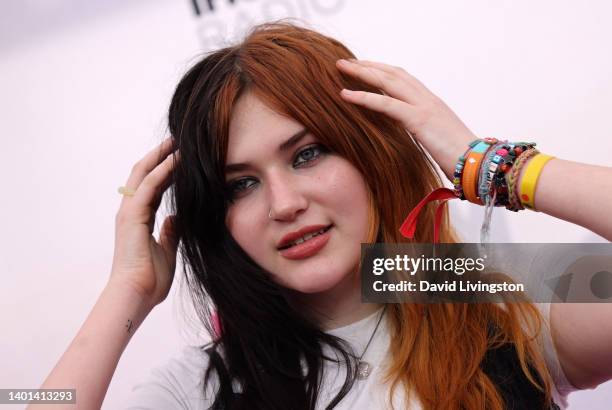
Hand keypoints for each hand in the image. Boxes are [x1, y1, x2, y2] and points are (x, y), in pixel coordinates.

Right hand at [110, 137, 179, 307]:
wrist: (136, 295)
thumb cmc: (149, 279)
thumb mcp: (167, 250)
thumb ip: (170, 232)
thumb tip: (176, 218)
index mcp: (139, 219)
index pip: (153, 187)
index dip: (166, 171)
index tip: (181, 157)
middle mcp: (131, 212)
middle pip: (144, 175)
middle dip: (160, 156)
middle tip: (177, 140)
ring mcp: (129, 213)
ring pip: (143, 175)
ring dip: (161, 157)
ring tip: (176, 142)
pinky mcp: (131, 217)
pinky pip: (147, 187)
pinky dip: (161, 172)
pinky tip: (175, 160)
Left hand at [336, 58, 477, 180]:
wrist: (480, 165)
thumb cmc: (461, 159)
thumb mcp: (437, 140)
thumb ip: (423, 132)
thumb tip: (412, 137)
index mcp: (431, 103)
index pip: (403, 78)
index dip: (381, 71)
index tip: (363, 69)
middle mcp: (427, 99)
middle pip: (393, 73)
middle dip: (368, 66)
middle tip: (345, 63)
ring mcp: (424, 107)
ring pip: (388, 82)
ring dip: (362, 73)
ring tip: (340, 69)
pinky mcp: (420, 120)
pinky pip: (386, 104)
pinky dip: (364, 97)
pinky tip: (345, 95)